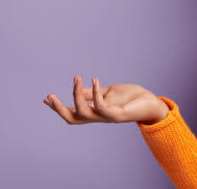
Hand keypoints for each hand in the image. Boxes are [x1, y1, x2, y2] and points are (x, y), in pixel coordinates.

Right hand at [43, 76, 168, 124]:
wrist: (152, 103)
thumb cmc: (132, 98)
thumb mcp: (109, 92)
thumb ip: (94, 93)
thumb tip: (78, 89)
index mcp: (95, 112)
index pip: (73, 112)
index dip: (58, 107)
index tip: (45, 98)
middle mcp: (99, 117)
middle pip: (73, 118)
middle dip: (59, 109)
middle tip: (49, 96)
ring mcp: (107, 117)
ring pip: (83, 113)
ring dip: (76, 96)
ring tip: (76, 78)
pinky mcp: (117, 114)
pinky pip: (101, 106)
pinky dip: (95, 93)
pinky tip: (94, 79)